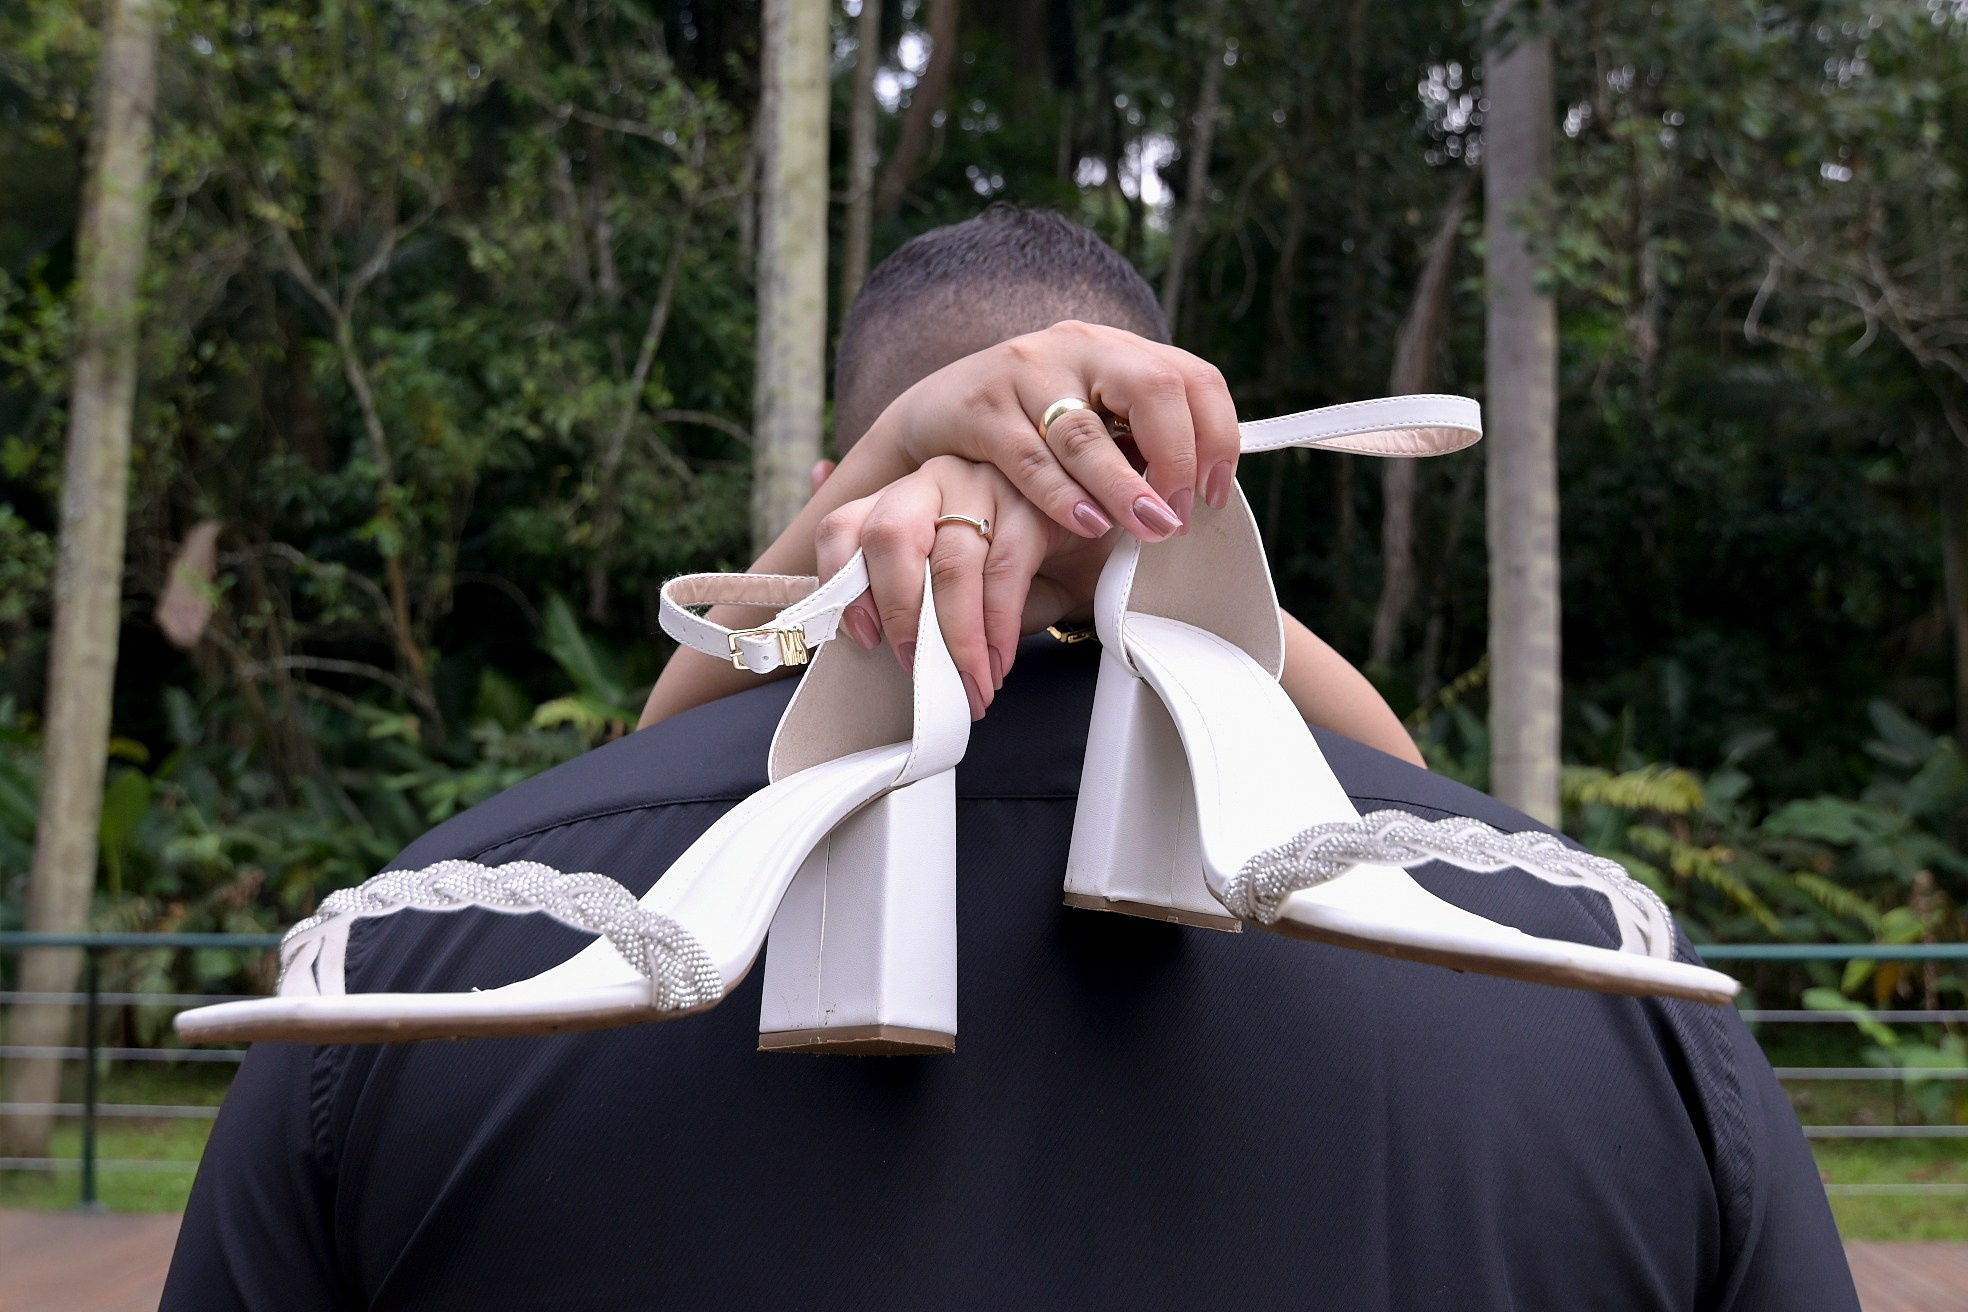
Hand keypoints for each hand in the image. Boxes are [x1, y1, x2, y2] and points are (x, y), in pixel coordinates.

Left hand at [815, 456, 1108, 719]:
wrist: (1081, 555)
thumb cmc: (998, 578)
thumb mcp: (940, 591)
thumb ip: (900, 606)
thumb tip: (865, 646)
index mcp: (891, 499)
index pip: (842, 528)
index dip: (841, 585)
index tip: (864, 639)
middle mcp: (929, 481)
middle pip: (891, 537)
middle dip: (900, 613)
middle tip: (915, 667)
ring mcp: (981, 483)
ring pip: (952, 563)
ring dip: (957, 639)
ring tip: (967, 685)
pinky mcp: (1030, 500)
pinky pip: (1004, 572)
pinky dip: (997, 629)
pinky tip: (997, 663)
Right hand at [852, 320, 1242, 543]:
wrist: (935, 411)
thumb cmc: (1030, 428)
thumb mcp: (1093, 417)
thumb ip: (1140, 440)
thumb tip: (1201, 493)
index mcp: (1118, 349)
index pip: (1191, 376)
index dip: (1217, 436)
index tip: (1214, 494)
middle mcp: (1078, 348)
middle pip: (1153, 387)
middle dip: (1178, 457)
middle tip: (1179, 516)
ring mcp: (1026, 371)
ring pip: (1088, 432)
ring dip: (1125, 488)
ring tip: (1151, 529)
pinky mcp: (981, 407)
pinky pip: (1029, 458)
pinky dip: (1064, 496)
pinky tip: (1089, 523)